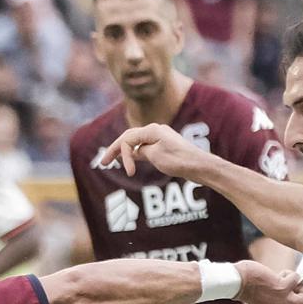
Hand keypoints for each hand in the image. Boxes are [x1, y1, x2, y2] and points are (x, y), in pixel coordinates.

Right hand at [95, 123, 211, 180]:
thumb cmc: (179, 160)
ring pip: (136, 142)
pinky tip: (131, 160)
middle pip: (129, 138)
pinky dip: (135, 153)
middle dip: (115, 150)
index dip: (123, 155)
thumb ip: (141, 152)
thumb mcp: (155, 156)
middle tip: (102, 163)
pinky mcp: (165, 146)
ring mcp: (160, 138)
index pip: (127, 140)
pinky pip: (145, 147)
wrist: (200, 166)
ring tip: (112, 160)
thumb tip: (135, 151)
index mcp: (151, 130)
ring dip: (124, 151)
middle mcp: (155, 130)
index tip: (129, 173)